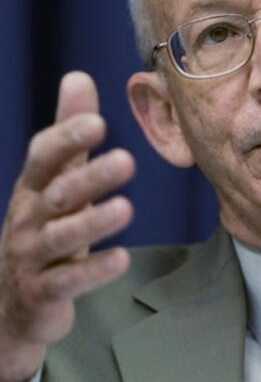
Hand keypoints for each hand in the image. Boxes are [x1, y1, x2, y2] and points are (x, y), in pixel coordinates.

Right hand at [0, 72, 134, 381]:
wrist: (11, 304)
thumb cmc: (41, 230)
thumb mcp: (52, 180)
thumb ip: (68, 135)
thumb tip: (78, 77)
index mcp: (33, 188)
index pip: (43, 157)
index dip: (66, 139)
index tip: (96, 121)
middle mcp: (29, 218)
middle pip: (58, 194)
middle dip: (90, 177)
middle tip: (127, 161)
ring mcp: (33, 256)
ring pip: (61, 237)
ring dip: (93, 223)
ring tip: (126, 209)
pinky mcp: (44, 291)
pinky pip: (68, 281)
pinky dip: (93, 271)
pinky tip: (122, 260)